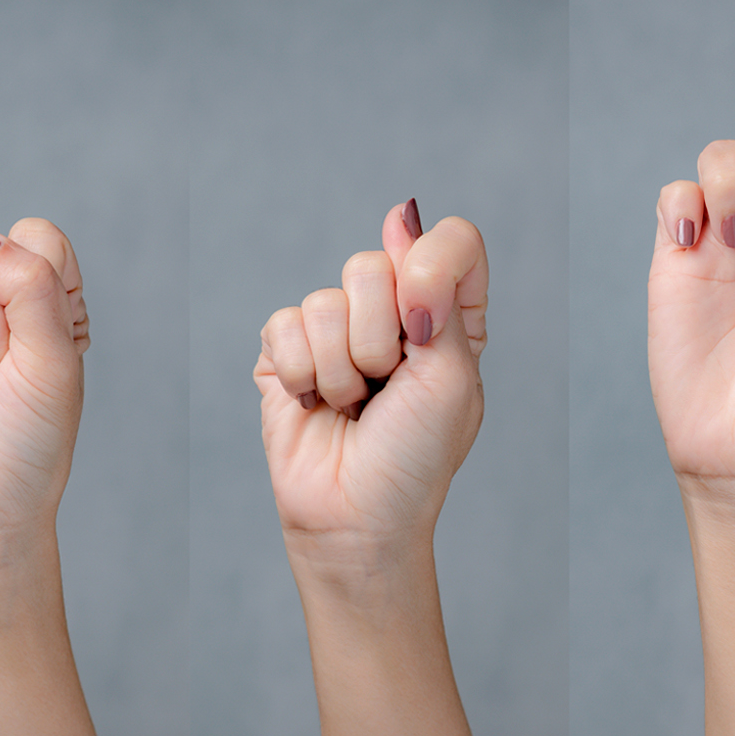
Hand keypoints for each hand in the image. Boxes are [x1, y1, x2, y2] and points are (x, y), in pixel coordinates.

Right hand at [253, 199, 486, 555]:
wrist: (356, 519)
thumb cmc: (414, 459)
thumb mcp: (450, 375)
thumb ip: (436, 291)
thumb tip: (402, 215)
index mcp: (447, 315)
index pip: (448, 242)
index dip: (428, 269)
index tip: (420, 328)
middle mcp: (392, 314)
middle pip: (373, 265)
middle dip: (376, 339)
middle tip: (383, 388)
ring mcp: (336, 332)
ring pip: (325, 301)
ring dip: (339, 370)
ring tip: (350, 406)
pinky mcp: (286, 353)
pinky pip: (283, 325)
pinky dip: (302, 374)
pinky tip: (315, 405)